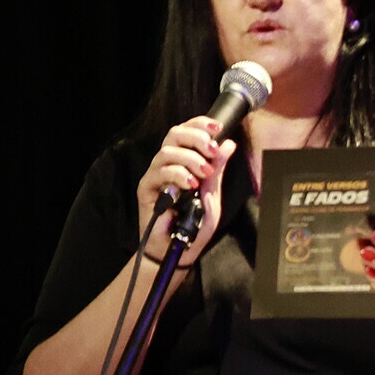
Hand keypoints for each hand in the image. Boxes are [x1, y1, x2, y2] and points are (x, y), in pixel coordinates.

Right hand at [135, 117, 236, 266]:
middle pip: (174, 134)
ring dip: (190, 159)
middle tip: (212, 150)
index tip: (218, 127)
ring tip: (204, 174)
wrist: (179, 249)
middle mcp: (166, 164)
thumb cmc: (193, 224)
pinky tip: (190, 184)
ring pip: (167, 152)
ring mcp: (155, 175)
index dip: (199, 124)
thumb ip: (217, 169)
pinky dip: (178, 175)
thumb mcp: (212, 193)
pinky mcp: (146, 189)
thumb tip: (229, 143)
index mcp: (182, 161)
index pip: (186, 132)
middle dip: (196, 138)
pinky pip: (159, 173)